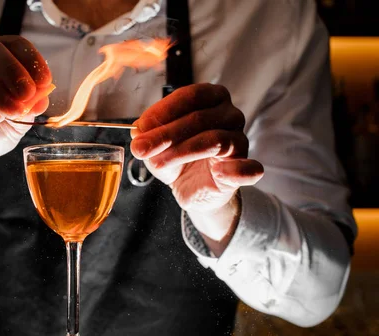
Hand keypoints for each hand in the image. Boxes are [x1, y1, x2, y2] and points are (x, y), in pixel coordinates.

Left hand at [130, 84, 263, 252]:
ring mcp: (240, 141)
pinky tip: (218, 172)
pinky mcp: (245, 169)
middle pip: (199, 118)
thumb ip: (148, 135)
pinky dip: (234, 170)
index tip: (140, 128)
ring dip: (181, 152)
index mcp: (211, 98)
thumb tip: (139, 132)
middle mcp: (230, 115)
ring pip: (215, 139)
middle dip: (165, 135)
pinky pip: (248, 168)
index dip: (164, 111)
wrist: (191, 187)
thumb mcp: (156, 144)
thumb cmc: (177, 157)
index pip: (190, 95)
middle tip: (140, 149)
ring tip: (158, 164)